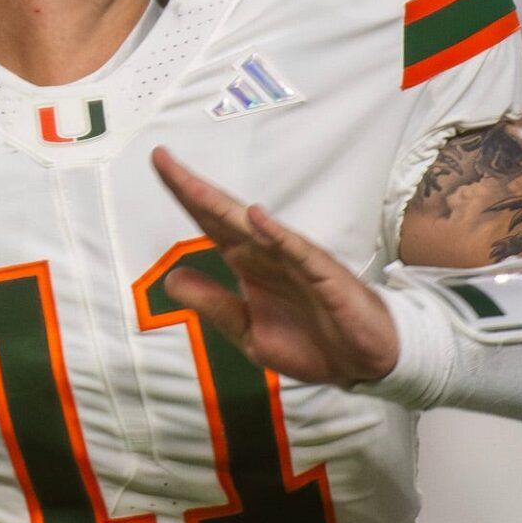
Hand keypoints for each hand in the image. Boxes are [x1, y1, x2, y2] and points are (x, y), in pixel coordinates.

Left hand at [152, 148, 398, 385]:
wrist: (362, 365)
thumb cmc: (311, 343)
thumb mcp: (248, 332)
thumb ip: (212, 304)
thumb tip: (170, 278)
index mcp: (249, 263)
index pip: (210, 223)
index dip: (184, 196)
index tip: (159, 164)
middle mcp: (268, 253)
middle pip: (225, 215)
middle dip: (193, 188)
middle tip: (161, 158)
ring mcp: (296, 261)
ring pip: (255, 228)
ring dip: (224, 206)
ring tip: (193, 185)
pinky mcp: (323, 276)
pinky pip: (298, 252)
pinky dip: (278, 235)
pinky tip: (257, 218)